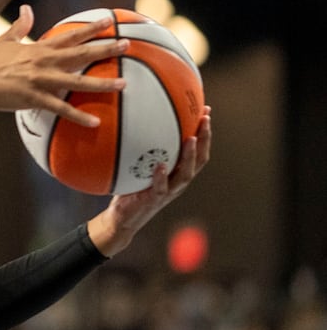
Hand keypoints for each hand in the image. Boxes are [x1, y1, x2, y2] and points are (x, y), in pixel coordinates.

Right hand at [0, 6, 128, 125]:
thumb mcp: (5, 41)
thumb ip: (21, 27)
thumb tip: (27, 9)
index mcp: (39, 48)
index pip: (70, 35)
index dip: (91, 28)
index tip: (110, 21)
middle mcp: (44, 61)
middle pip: (81, 54)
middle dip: (105, 49)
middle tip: (127, 44)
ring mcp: (40, 80)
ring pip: (77, 81)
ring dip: (101, 83)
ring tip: (123, 83)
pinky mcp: (33, 98)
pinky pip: (60, 109)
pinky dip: (78, 116)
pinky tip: (95, 122)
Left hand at [87, 107, 212, 255]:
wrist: (123, 217)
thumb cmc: (133, 189)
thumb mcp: (141, 167)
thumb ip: (145, 150)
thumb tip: (135, 121)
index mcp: (179, 172)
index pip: (198, 150)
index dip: (204, 132)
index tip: (205, 111)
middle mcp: (178, 181)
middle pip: (200, 159)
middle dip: (205, 139)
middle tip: (205, 119)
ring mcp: (168, 191)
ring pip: (186, 174)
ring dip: (190, 156)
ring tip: (191, 139)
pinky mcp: (153, 199)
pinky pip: (160, 187)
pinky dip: (162, 176)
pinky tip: (161, 165)